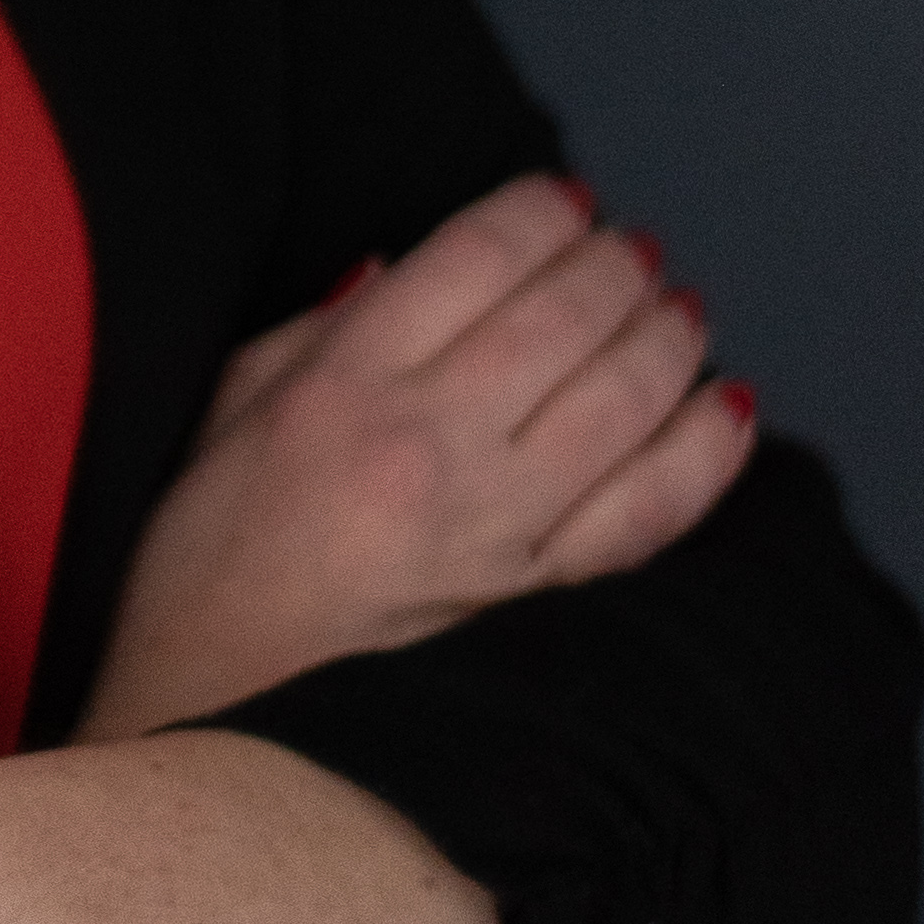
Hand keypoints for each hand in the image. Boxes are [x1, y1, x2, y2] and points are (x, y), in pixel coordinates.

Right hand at [80, 170, 752, 743]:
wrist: (205, 723)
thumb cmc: (198, 565)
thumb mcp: (227, 414)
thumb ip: (318, 330)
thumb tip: (406, 265)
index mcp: (342, 387)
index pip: (477, 256)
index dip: (542, 211)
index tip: (566, 201)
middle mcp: (428, 449)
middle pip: (567, 316)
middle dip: (617, 266)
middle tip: (632, 252)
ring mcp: (493, 533)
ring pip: (625, 401)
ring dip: (669, 339)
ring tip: (677, 311)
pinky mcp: (536, 605)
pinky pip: (651, 515)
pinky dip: (704, 454)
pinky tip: (725, 409)